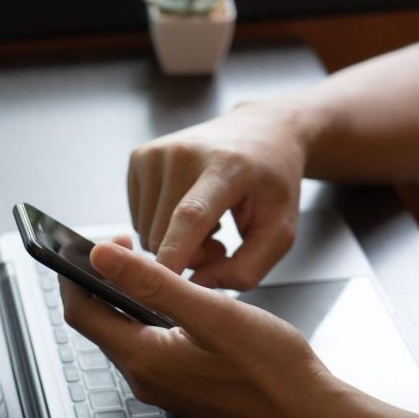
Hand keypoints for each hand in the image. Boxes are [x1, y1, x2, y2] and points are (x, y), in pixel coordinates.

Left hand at [60, 236, 346, 417]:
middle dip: (100, 281)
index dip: (77, 273)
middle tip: (127, 245)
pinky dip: (147, 315)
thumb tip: (100, 256)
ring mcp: (160, 385)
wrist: (311, 416)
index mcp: (142, 359)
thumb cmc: (271, 368)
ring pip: (123, 331)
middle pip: (97, 322)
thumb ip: (152, 283)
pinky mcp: (179, 385)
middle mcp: (143, 377)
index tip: (98, 243)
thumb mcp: (211, 313)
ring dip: (126, 296)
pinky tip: (175, 296)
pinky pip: (147, 343)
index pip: (80, 311)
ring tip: (152, 263)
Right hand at [128, 102, 308, 289]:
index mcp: (228, 167)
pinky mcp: (139, 157)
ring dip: (173, 241)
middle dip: (188, 255)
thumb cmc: (273, 183)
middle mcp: (185, 153)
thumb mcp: (280, 231)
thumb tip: (197, 285)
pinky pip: (137, 217)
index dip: (175, 250)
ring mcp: (156, 152)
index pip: (192, 214)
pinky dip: (160, 224)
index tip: (163, 280)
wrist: (260, 132)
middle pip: (163, 234)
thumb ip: (247, 268)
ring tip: (207, 221)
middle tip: (219, 242)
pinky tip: (186, 208)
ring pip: (146, 231)